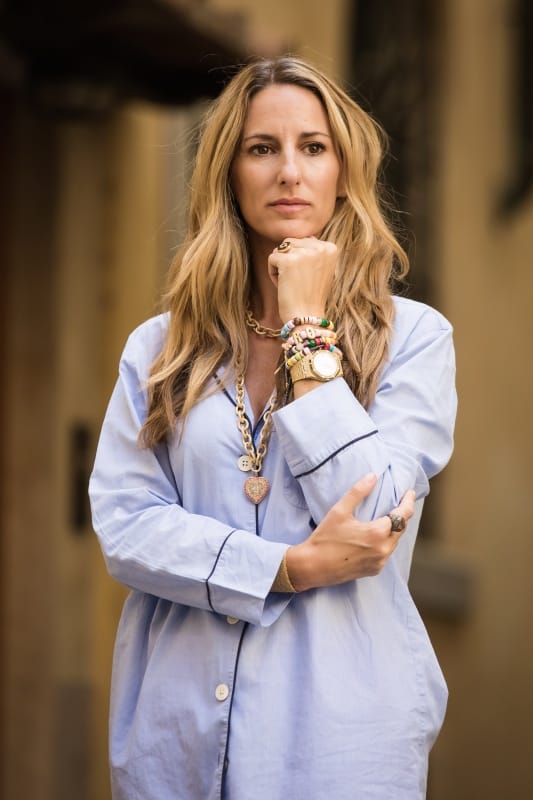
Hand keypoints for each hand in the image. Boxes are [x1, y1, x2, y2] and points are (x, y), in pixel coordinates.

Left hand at [267, 237, 336, 322]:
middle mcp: (320, 247)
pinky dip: (272, 273)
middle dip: (289, 261)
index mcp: (330, 248)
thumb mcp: (321, 269)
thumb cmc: (310, 296)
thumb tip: (297, 239)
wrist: (307, 318)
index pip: (304, 241)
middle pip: (291, 242)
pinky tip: (284, 286)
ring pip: (280, 249)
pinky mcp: (288, 261)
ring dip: (280, 266)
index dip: (300, 260)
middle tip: (298, 282)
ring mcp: (305, 253)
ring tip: (291, 283)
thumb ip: (313, 251)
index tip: (308, 278)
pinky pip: (271, 258)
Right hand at [285, 473, 415, 590]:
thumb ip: (358, 492)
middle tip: (402, 502)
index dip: (408, 502)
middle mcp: (383, 549)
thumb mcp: (339, 511)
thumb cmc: (324, 538)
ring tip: (390, 516)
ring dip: (394, 529)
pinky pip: (386, 552)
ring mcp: (379, 562)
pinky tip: (378, 535)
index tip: (410, 493)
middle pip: (401, 528)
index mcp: (377, 533)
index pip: (403, 515)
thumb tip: (373, 476)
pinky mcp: (374, 570)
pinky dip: (386, 542)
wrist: (312, 567)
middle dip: (402, 514)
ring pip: (395, 542)